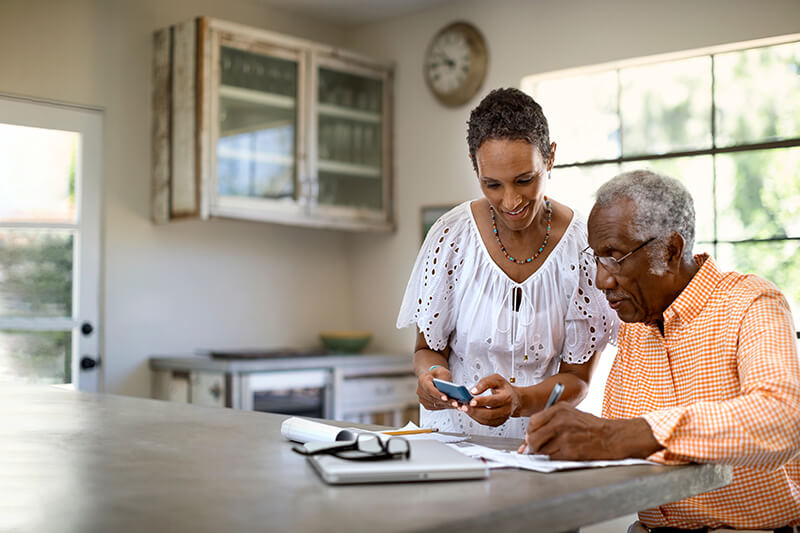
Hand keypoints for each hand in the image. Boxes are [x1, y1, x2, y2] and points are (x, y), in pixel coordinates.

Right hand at [417, 366, 454, 410]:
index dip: (437, 394)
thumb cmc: (437, 374)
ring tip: (458, 405)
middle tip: (456, 403)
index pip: (429, 389)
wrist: (433, 378)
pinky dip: (447, 407)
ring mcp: (423, 400)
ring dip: (448, 406)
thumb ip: (444, 377)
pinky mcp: (427, 405)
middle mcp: (421, 391)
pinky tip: (454, 406)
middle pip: (434, 399)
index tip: (446, 398)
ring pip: (437, 405)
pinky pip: (438, 407)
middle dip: (446, 402)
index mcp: (422, 381)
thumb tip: (448, 387)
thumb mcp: (442, 371)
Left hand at [455, 374, 520, 426]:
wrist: (514, 399)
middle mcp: (506, 409)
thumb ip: (485, 382)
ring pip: (486, 420)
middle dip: (475, 411)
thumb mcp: (496, 379)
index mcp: (506, 397)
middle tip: (464, 406)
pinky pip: (485, 423)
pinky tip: (470, 412)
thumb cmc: (504, 389)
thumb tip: (474, 391)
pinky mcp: (498, 422)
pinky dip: (476, 418)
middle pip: (489, 414)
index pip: (493, 401)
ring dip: (473, 415)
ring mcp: (502, 418)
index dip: (482, 401)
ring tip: (465, 408)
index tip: (472, 401)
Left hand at [518, 403, 661, 459]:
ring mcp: (564, 436)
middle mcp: (560, 421)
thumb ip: (551, 421)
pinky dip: (555, 457)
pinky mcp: (569, 451)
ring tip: (557, 449)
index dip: (531, 431)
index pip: (533, 421)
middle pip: (532, 437)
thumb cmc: (593, 427)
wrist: (613, 437)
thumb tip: (531, 435)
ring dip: (544, 452)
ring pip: (540, 449)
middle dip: (533, 445)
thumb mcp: (571, 414)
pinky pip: (551, 457)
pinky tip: (565, 453)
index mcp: (559, 409)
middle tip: (538, 448)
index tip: (532, 436)